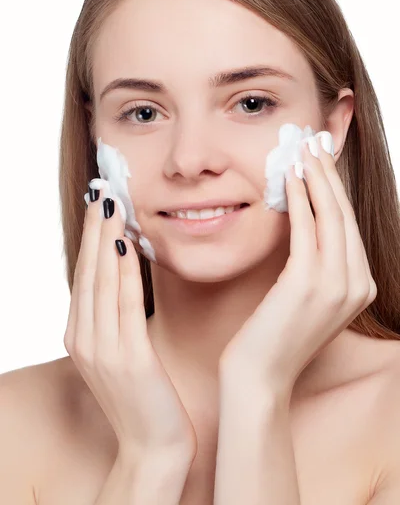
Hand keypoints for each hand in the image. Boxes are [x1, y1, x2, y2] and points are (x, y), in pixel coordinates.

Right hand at [64, 185, 196, 462]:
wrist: (152, 448)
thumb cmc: (144, 396)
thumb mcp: (123, 349)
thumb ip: (119, 312)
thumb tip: (129, 267)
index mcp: (81, 335)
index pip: (85, 275)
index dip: (91, 236)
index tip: (100, 203)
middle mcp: (84, 339)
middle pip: (88, 271)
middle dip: (94, 228)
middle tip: (102, 190)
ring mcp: (102, 350)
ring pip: (102, 282)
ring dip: (106, 240)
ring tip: (112, 204)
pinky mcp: (128, 360)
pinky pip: (125, 305)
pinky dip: (126, 272)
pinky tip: (128, 245)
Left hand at [219, 134, 376, 395]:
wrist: (259, 377)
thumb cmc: (275, 336)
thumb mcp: (305, 298)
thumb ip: (315, 265)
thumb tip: (307, 221)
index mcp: (359, 287)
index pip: (348, 227)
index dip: (335, 190)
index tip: (322, 162)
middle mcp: (356, 285)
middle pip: (344, 215)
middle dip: (329, 175)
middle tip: (315, 143)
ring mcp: (337, 285)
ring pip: (330, 217)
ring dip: (316, 178)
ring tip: (303, 150)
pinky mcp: (309, 284)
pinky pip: (307, 229)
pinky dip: (300, 199)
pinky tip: (290, 178)